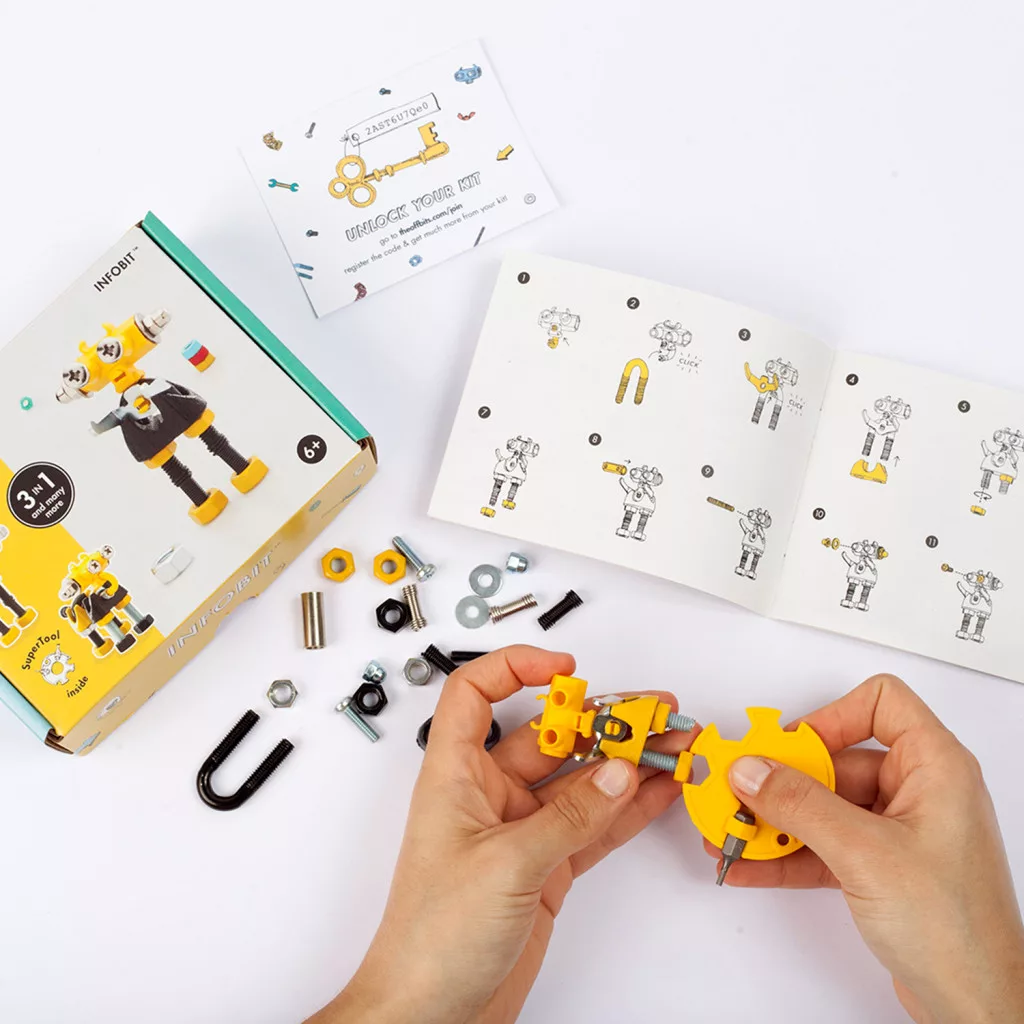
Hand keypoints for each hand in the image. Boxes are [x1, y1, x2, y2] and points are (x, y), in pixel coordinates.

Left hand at [312, 646, 695, 1023]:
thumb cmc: (431, 938)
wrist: (430, 1015)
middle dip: (603, 722)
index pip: (476, 693)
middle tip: (654, 714)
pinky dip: (628, 808)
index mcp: (456, 775)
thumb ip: (570, 816)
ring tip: (673, 746)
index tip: (568, 669)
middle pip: (550, 735)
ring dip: (626, 763)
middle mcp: (489, 794)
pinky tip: (659, 790)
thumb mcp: (506, 864)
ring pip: (581, 780)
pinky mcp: (546, 867)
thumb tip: (618, 773)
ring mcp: (522, 830)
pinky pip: (594, 824)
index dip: (517, 668)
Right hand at [706, 673, 1023, 1022]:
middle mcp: (919, 792)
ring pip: (824, 806)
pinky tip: (750, 865)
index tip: (789, 746)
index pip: (881, 704)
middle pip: (836, 760)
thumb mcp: (865, 853)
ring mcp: (899, 832)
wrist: (978, 1006)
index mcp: (935, 767)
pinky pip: (823, 845)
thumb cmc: (956, 930)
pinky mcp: (882, 870)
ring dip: (776, 820)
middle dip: (782, 780)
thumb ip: (801, 806)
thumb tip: (753, 770)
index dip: (831, 716)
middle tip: (739, 791)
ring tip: (733, 831)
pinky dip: (787, 853)